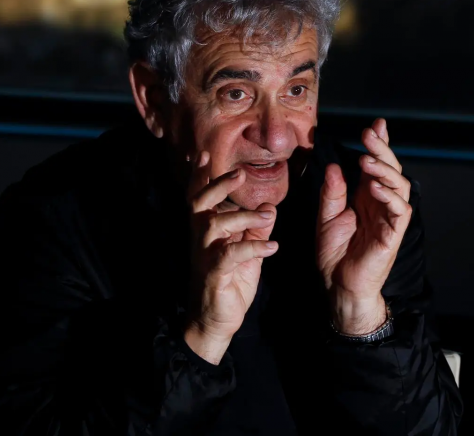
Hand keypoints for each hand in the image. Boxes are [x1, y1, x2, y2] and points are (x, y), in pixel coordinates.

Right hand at [183, 151, 278, 363]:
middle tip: (239, 174)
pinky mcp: (215, 273)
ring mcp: (205, 254)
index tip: (203, 153)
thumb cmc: (229, 280)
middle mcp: (201, 237)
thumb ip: (256, 228)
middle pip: (200, 202)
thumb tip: (269, 206)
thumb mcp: (247, 250)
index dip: (201, 176)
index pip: (202, 197)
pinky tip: (273, 246)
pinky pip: (231, 255)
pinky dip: (253, 248)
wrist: (215, 319)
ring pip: (215, 224)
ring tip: (266, 216)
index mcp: (207, 229)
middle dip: (218, 185)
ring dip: (243, 217)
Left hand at [316, 119, 411, 334]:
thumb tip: (335, 167)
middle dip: (382, 150)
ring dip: (385, 171)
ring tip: (366, 161)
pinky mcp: (393, 234)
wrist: (338, 285)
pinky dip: (389, 196)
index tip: (376, 125)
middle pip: (391, 170)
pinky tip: (374, 187)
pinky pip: (399, 210)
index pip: (377, 166)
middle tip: (369, 135)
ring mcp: (390, 218)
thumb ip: (332, 193)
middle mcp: (381, 204)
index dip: (379, 145)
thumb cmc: (334, 254)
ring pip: (399, 186)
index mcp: (366, 197)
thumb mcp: (326, 217)